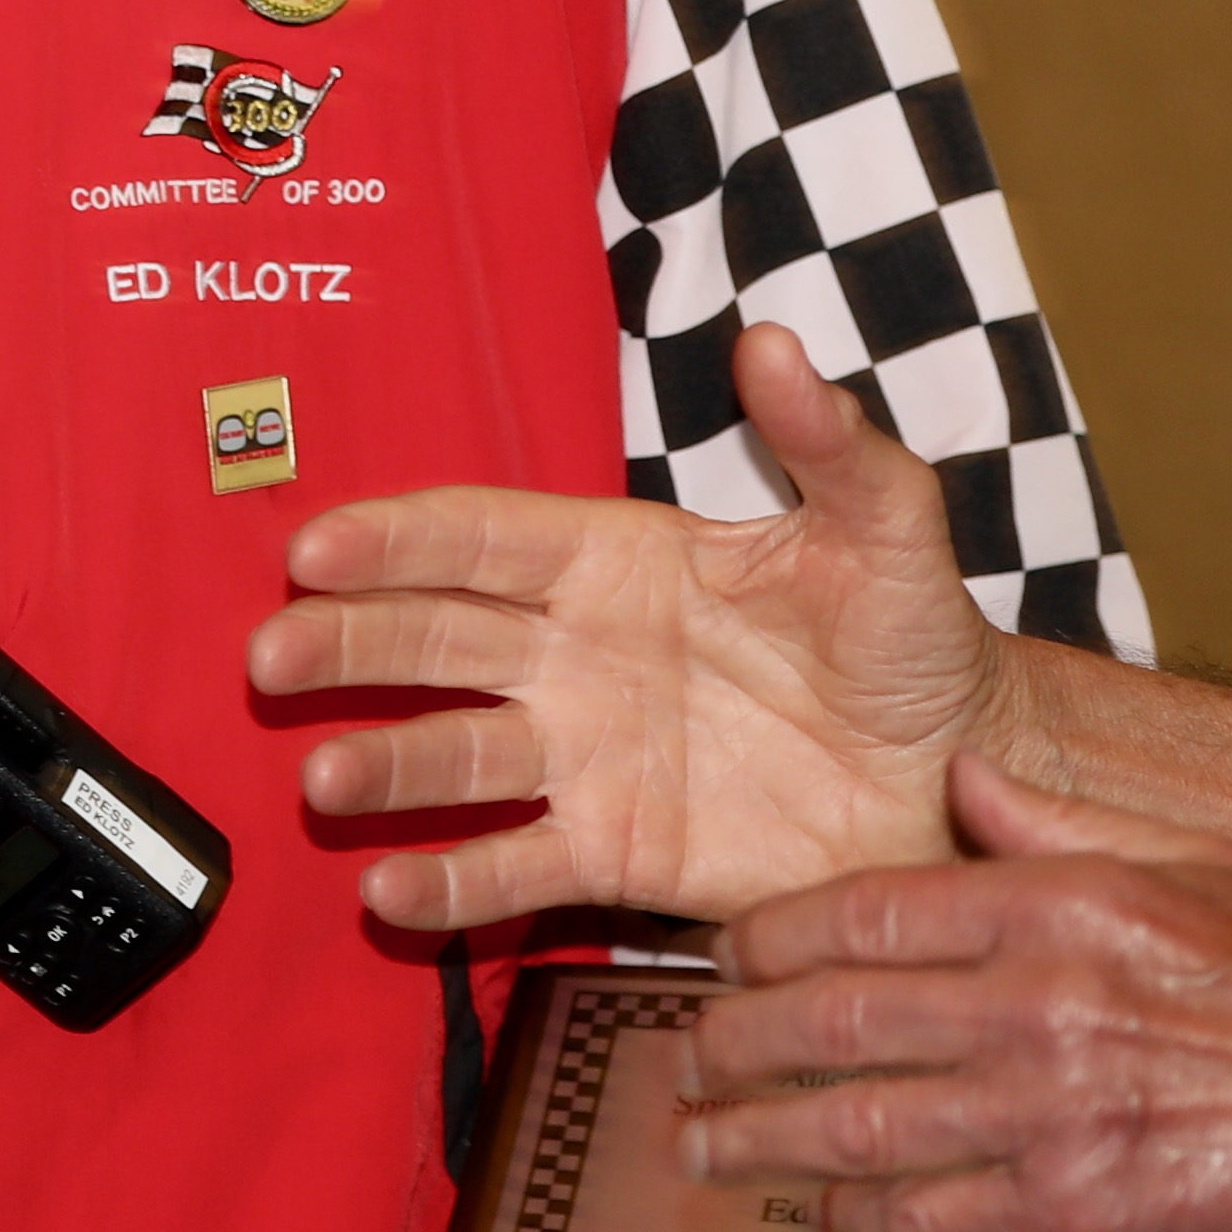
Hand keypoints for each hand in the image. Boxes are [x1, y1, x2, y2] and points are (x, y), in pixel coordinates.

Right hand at [248, 323, 1009, 927]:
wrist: (961, 781)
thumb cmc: (914, 642)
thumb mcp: (885, 529)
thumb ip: (826, 441)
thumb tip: (769, 340)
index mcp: (620, 560)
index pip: (482, 537)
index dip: (396, 540)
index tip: (312, 546)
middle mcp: (577, 655)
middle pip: (438, 641)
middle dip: (349, 644)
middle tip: (270, 654)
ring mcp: (586, 758)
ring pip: (458, 756)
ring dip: (383, 766)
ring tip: (320, 781)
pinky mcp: (612, 853)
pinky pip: (514, 867)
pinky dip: (448, 881)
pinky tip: (386, 891)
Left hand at [677, 750, 1231, 1231]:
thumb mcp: (1201, 861)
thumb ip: (1063, 825)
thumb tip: (962, 778)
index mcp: (1064, 905)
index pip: (864, 911)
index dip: (772, 937)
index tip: (728, 952)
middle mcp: (1039, 1006)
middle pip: (832, 1020)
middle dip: (735, 1041)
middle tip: (687, 1055)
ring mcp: (1052, 1119)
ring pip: (857, 1127)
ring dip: (761, 1136)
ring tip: (704, 1142)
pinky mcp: (1082, 1220)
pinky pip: (930, 1221)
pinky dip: (858, 1217)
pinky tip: (822, 1211)